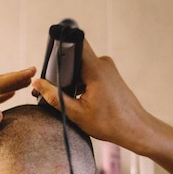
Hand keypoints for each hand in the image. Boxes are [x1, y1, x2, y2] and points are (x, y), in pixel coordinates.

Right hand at [32, 41, 151, 151]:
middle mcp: (103, 63)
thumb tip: (37, 83)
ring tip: (62, 96)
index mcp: (95, 69)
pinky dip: (79, 82)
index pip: (74, 44)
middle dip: (60, 70)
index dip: (58, 48)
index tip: (47, 62)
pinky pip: (88, 72)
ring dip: (69, 78)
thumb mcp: (76, 113)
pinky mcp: (109, 75)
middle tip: (48, 88)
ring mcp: (107, 68)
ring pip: (80, 66)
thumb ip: (54, 96)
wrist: (134, 129)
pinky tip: (75, 98)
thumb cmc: (110, 123)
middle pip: (74, 56)